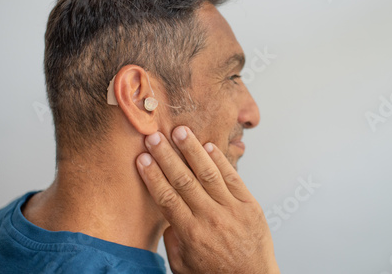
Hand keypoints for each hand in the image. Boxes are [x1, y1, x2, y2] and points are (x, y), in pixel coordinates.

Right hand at [136, 126, 279, 273]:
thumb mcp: (184, 264)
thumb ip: (172, 238)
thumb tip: (166, 212)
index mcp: (191, 233)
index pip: (167, 198)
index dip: (153, 176)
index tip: (142, 158)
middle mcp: (211, 218)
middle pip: (184, 180)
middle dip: (167, 156)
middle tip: (154, 137)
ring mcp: (232, 209)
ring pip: (208, 173)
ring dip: (192, 150)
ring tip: (180, 131)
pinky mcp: (250, 204)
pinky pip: (232, 177)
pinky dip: (220, 160)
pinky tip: (208, 146)